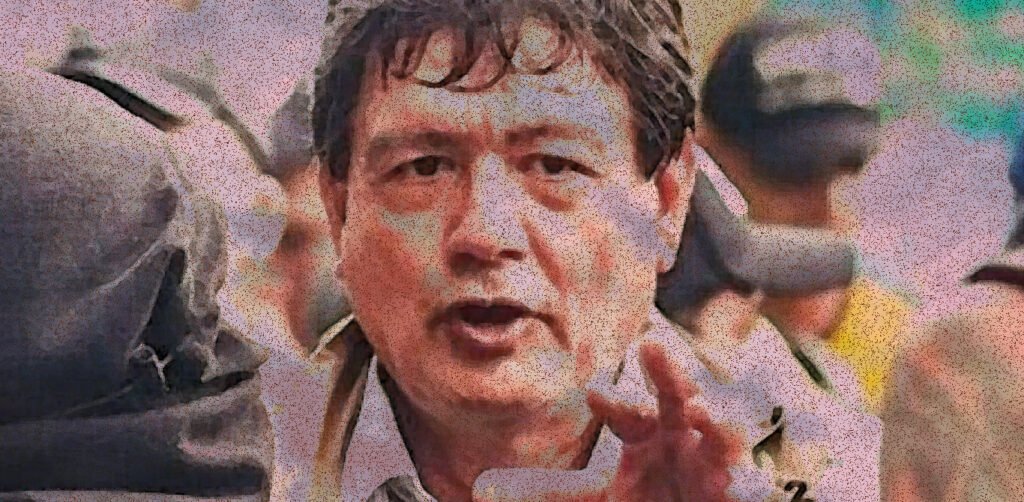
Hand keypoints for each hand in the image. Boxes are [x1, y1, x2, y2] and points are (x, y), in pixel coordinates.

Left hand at [472, 331, 742, 501]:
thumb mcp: (600, 500)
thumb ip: (551, 493)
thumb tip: (483, 488)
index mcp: (649, 432)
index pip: (629, 411)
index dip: (615, 402)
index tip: (595, 394)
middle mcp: (684, 439)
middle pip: (678, 397)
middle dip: (669, 373)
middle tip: (651, 345)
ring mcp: (716, 465)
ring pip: (723, 434)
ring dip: (716, 422)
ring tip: (702, 411)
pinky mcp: (741, 493)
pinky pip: (751, 484)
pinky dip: (748, 480)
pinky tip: (741, 481)